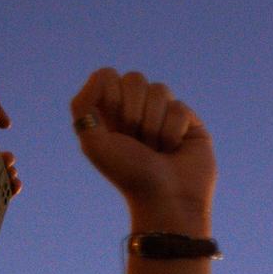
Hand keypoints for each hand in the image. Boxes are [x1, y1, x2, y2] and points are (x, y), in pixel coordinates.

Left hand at [69, 70, 213, 223]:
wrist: (166, 199)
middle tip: (136, 141)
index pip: (108, 76)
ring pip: (159, 90)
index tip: (114, 127)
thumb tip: (103, 74)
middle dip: (133, 112)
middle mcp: (138, 107)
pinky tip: (174, 149)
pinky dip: (172, 132)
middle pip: (135, 78)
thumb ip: (83, 105)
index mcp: (111, 110)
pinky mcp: (189, 120)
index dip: (111, 97)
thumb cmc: (129, 174)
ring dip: (153, 125)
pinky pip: (179, 108)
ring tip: (156, 148)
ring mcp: (164, 112)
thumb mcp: (94, 143)